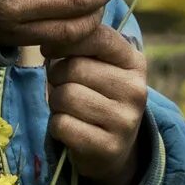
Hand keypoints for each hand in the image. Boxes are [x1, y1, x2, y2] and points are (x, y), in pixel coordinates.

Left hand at [45, 22, 149, 184]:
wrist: (114, 148)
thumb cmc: (98, 97)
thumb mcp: (101, 68)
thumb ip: (82, 49)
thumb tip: (49, 45)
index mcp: (135, 63)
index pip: (99, 37)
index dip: (65, 41)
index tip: (49, 50)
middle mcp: (135, 90)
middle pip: (74, 68)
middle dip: (56, 77)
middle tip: (63, 88)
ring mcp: (124, 121)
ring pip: (65, 96)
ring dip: (55, 103)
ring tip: (68, 109)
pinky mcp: (108, 147)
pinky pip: (62, 125)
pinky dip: (56, 126)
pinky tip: (70, 128)